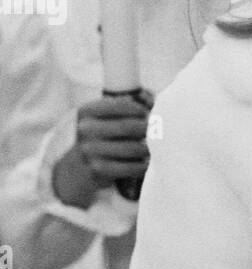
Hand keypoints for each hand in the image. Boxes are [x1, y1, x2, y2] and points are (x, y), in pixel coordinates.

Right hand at [51, 90, 152, 208]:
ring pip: (131, 148)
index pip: (120, 105)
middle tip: (157, 132)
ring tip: (152, 148)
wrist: (77, 168)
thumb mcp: (103, 118)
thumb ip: (124, 106)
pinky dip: (142, 166)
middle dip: (148, 129)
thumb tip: (151, 99)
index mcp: (87, 111)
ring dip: (147, 149)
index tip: (147, 113)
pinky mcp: (97, 169)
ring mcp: (89, 150)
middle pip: (129, 127)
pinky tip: (146, 164)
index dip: (139, 109)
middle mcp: (85, 129)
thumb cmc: (100, 137)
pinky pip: (129, 167)